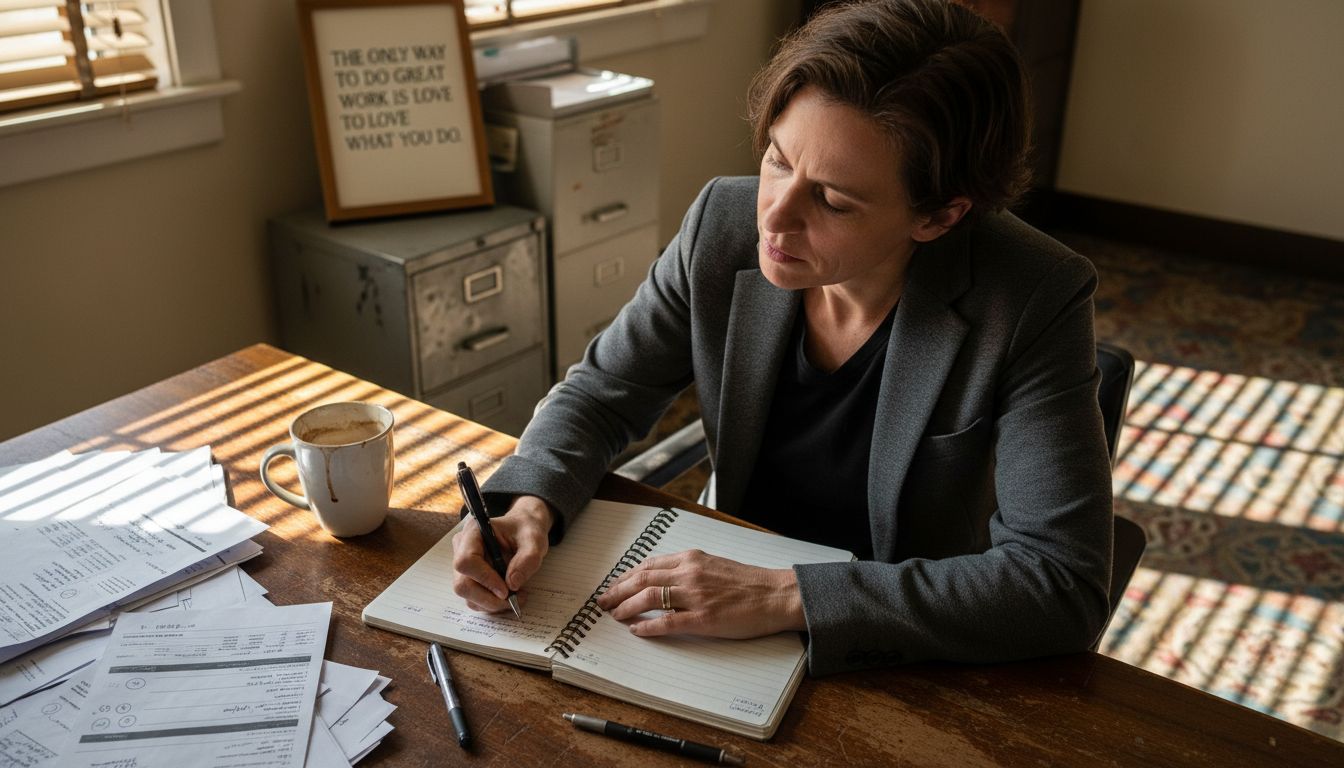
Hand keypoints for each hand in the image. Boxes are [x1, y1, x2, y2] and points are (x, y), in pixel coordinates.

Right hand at [451, 495, 552, 612]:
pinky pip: (474, 599)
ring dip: (492, 603)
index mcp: (473, 532)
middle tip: (514, 600)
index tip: (507, 590)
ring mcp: (464, 566)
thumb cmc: (526, 531)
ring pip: (468, 595)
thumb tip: (512, 584)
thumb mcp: (534, 540)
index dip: (485, 579)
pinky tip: (508, 596)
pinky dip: (491, 604)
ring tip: (516, 597)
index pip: (466, 561)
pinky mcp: (469, 578)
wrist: (523, 532)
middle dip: (489, 598)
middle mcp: (462, 548)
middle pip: (463, 584)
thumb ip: (528, 559)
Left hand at [596, 549, 805, 638]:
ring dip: (626, 608)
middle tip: (603, 602)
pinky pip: (667, 622)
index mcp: (691, 558)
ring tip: (615, 616)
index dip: (625, 576)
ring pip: (649, 598)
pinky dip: (647, 627)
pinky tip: (636, 631)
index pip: (648, 565)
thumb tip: (662, 578)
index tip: (613, 586)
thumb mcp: (714, 564)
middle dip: (617, 592)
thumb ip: (688, 569)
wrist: (776, 595)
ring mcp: (696, 596)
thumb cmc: (748, 582)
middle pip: (642, 579)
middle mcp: (690, 573)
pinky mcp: (704, 619)